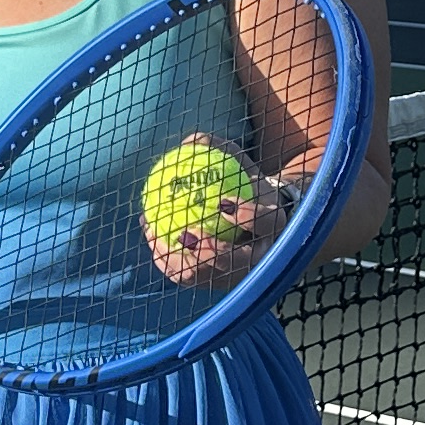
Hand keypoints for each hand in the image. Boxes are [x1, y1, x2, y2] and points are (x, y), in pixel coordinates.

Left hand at [142, 133, 281, 285]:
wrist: (257, 217)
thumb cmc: (244, 183)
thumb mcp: (236, 162)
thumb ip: (217, 149)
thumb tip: (192, 140)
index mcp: (275, 224)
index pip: (268, 222)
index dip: (250, 216)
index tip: (225, 203)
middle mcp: (262, 257)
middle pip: (241, 264)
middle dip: (215, 254)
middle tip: (186, 235)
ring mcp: (240, 275)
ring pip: (211, 277)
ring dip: (183, 261)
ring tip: (156, 236)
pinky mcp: (218, 283)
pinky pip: (189, 276)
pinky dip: (167, 258)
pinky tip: (149, 233)